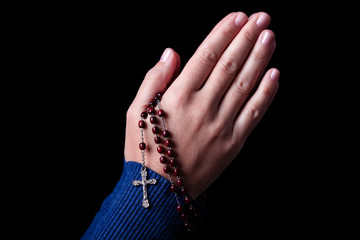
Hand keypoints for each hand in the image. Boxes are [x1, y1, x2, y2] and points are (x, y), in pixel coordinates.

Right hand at [125, 12, 278, 197]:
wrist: (159, 191)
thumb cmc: (145, 149)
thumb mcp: (136, 111)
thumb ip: (153, 80)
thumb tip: (172, 53)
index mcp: (178, 97)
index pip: (206, 57)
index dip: (223, 34)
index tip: (238, 17)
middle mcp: (202, 107)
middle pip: (230, 65)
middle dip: (247, 38)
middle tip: (261, 18)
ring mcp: (221, 126)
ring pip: (245, 85)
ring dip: (260, 59)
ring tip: (270, 37)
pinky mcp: (233, 143)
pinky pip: (253, 114)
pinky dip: (266, 94)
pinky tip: (274, 75)